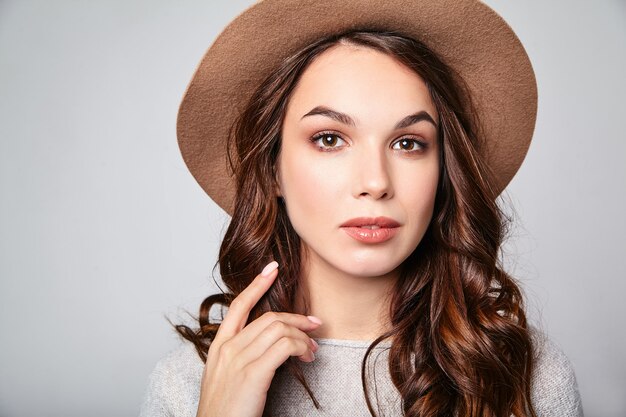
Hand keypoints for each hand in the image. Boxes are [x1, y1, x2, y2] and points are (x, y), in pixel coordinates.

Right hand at [196, 261, 321, 416]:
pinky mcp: (253, 373)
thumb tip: (270, 345)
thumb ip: (240, 356)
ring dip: (302, 336)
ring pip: (279, 330)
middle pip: (268, 318)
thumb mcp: (224, 377)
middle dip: (296, 318)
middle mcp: (227, 349)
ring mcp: (239, 360)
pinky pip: (285, 346)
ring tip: (313, 350)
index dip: (257, 284)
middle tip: (314, 325)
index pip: (238, 305)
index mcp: (219, 347)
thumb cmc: (224, 410)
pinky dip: (301, 347)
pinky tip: (307, 356)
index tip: (272, 269)